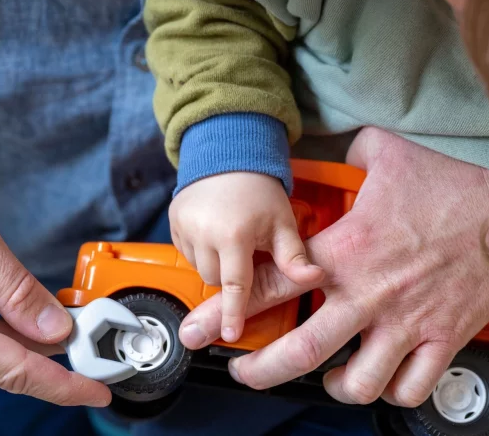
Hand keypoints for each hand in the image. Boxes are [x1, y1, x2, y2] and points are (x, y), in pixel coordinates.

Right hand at [169, 172, 323, 342]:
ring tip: (231, 240)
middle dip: (231, 276)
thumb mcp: (283, 221)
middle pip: (215, 280)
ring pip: (199, 268)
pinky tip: (215, 234)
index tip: (231, 334)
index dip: (234, 313)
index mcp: (233, 235)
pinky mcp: (173, 222)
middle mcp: (203, 233)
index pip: (235, 285)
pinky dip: (200, 251)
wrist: (228, 153)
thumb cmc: (259, 188)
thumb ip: (294, 256)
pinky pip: (185, 252)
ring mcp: (184, 227)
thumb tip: (315, 278)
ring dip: (215, 264)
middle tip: (246, 254)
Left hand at [177, 128, 488, 405]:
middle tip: (243, 373)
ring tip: (326, 377)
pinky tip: (384, 379)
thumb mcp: (387, 149)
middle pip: (301, 350)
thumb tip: (339, 146)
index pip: (271, 287)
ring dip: (334, 387)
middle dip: (261, 371)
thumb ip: (349, 152)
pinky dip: (394, 393)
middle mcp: (371, 294)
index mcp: (346, 250)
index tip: (201, 330)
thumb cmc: (455, 175)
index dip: (224, 312)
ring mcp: (409, 322)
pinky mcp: (446, 337)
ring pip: (358, 382)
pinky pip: (414, 388)